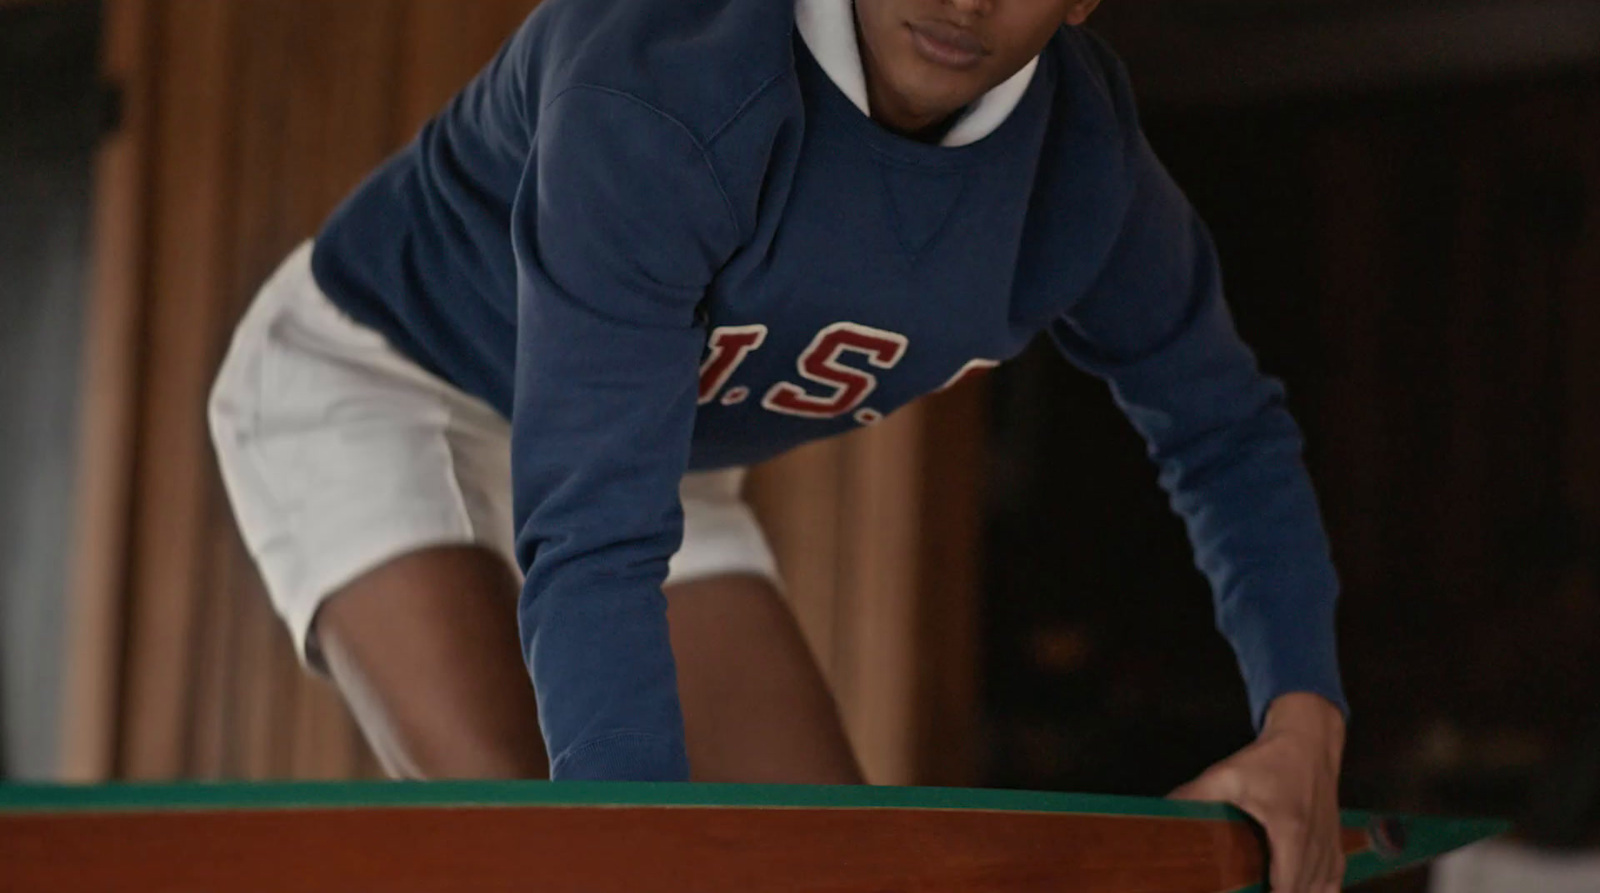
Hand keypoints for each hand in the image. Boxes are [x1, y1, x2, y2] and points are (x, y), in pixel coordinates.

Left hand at [1169, 693, 1346, 892]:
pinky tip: (1302, 892)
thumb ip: (1195, 796)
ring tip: (1268, 890)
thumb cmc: (1268, 760)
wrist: (1309, 740)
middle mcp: (1316, 844)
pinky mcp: (1335, 844)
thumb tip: (1161, 812)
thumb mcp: (1227, 775)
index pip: (1285, 888)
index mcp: (1291, 831)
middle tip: (1248, 891)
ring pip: (1320, 890)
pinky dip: (1319, 892)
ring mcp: (1330, 845)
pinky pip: (1334, 881)